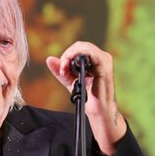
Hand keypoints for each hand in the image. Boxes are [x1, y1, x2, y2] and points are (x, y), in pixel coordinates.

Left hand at [46, 41, 126, 155]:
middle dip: (67, 55)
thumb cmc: (88, 97)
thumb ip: (61, 70)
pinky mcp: (105, 66)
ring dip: (70, 56)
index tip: (61, 69)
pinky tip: (70, 67)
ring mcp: (104, 60)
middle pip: (80, 45)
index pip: (78, 48)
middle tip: (62, 69)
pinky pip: (91, 53)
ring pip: (84, 47)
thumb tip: (49, 59)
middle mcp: (101, 57)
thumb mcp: (70, 81)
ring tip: (64, 69)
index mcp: (94, 60)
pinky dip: (77, 57)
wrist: (98, 110)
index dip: (66, 56)